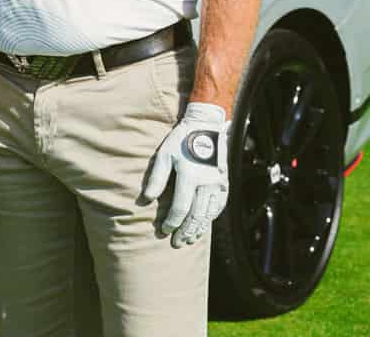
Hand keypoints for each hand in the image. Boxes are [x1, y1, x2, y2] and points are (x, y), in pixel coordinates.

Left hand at [139, 102, 228, 246]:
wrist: (206, 126)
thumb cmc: (181, 140)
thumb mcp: (164, 155)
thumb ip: (156, 178)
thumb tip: (146, 199)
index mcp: (190, 175)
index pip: (181, 207)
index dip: (172, 222)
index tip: (163, 230)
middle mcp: (206, 182)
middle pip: (196, 215)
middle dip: (185, 231)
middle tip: (177, 243)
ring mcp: (218, 184)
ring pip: (209, 214)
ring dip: (199, 229)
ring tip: (189, 239)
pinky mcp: (224, 183)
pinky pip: (218, 206)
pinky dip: (210, 218)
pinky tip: (204, 225)